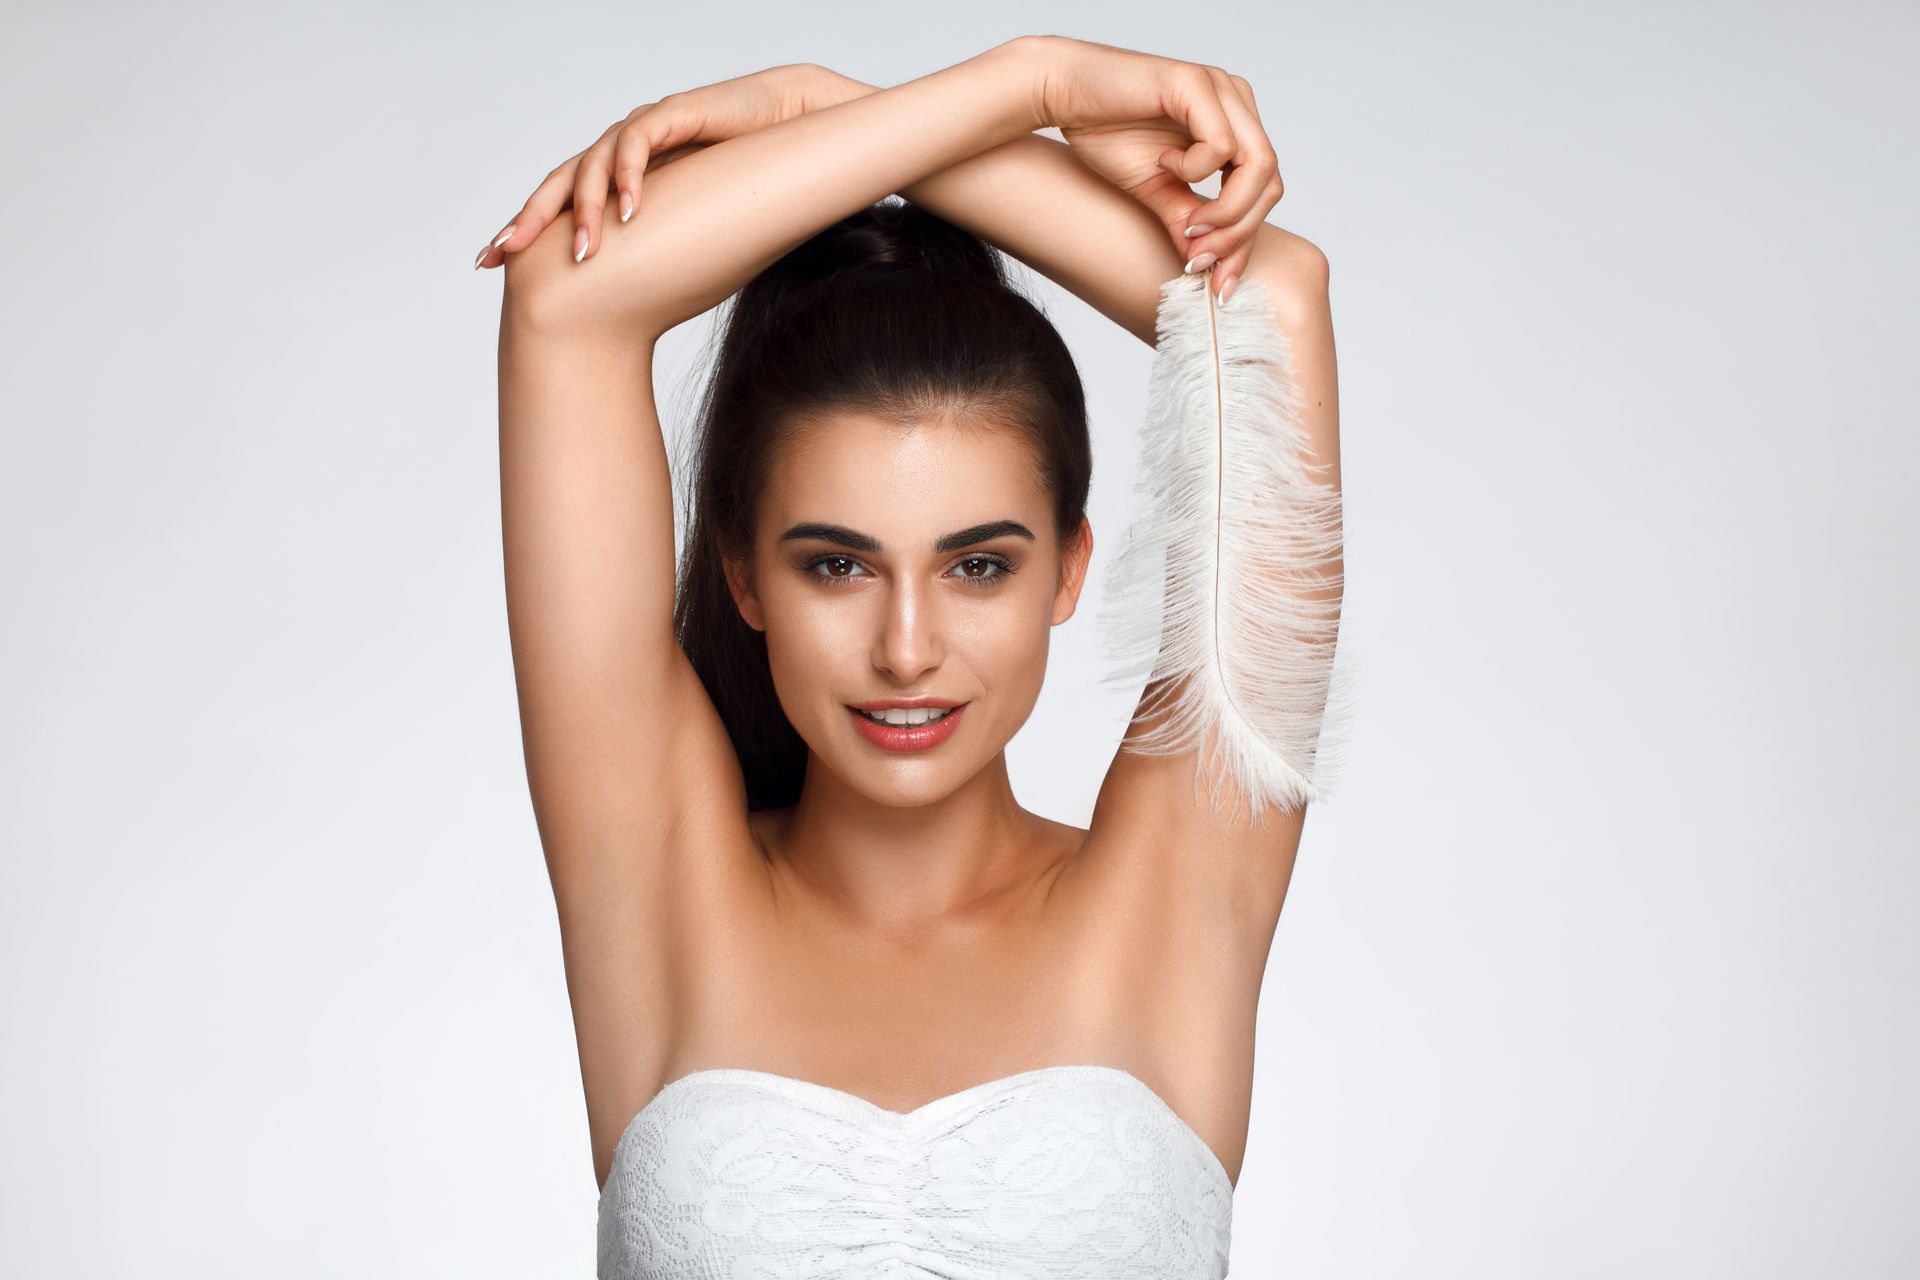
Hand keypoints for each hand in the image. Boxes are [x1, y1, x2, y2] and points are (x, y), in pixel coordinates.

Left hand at [473, 63, 863, 269]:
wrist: (786, 125)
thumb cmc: (740, 184)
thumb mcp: (687, 228)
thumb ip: (656, 252)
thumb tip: (634, 311)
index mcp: (614, 177)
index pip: (556, 203)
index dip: (522, 230)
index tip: (488, 266)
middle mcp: (616, 151)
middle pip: (556, 182)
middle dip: (528, 218)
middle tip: (503, 253)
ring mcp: (640, 131)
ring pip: (591, 165)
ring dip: (585, 211)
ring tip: (583, 253)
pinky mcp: (670, 115)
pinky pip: (636, 143)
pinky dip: (629, 176)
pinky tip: (629, 210)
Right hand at [1035, 36, 1282, 300]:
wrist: (1061, 91)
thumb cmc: (1105, 130)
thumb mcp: (1155, 190)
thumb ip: (1187, 221)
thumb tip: (1210, 269)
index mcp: (1235, 124)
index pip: (1265, 190)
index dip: (1246, 240)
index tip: (1218, 282)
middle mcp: (1237, 101)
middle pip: (1271, 182)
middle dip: (1238, 233)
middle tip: (1199, 258)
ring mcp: (1221, 88)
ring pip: (1259, 165)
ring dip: (1225, 210)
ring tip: (1187, 222)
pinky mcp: (1196, 83)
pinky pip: (1220, 145)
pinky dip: (1194, 169)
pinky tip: (1163, 162)